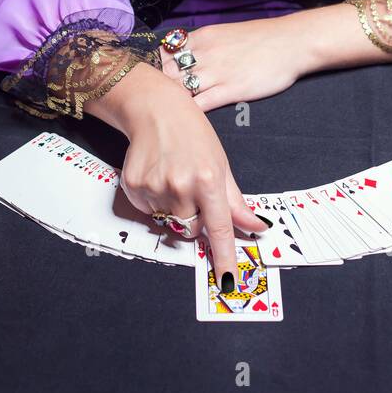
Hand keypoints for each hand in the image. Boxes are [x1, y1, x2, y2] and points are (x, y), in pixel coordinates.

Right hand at [118, 79, 266, 289]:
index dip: (224, 258)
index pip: (220, 229)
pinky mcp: (134, 187)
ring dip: (173, 209)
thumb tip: (257, 226)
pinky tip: (158, 176)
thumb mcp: (221, 164)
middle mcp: (181, 186)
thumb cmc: (193, 134)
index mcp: (208, 180)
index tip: (227, 282)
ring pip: (169, 222)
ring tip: (174, 177)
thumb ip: (236, 202)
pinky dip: (154, 201)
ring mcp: (155, 187)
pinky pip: (148, 211)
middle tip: (192, 190)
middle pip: (191, 230)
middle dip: (195, 219)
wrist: (155, 109)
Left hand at [159, 18, 301, 110]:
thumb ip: (204, 44)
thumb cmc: (262, 38)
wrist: (292, 42)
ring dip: (172, 103)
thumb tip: (186, 54)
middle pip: (167, 73)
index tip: (155, 79)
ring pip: (180, 89)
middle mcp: (204, 53)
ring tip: (165, 115)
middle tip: (154, 102)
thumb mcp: (226, 32)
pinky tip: (185, 121)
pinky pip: (201, 104)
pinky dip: (190, 113)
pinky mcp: (231, 90)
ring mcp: (216, 72)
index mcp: (202, 37)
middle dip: (159, 88)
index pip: (165, 53)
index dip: (156, 68)